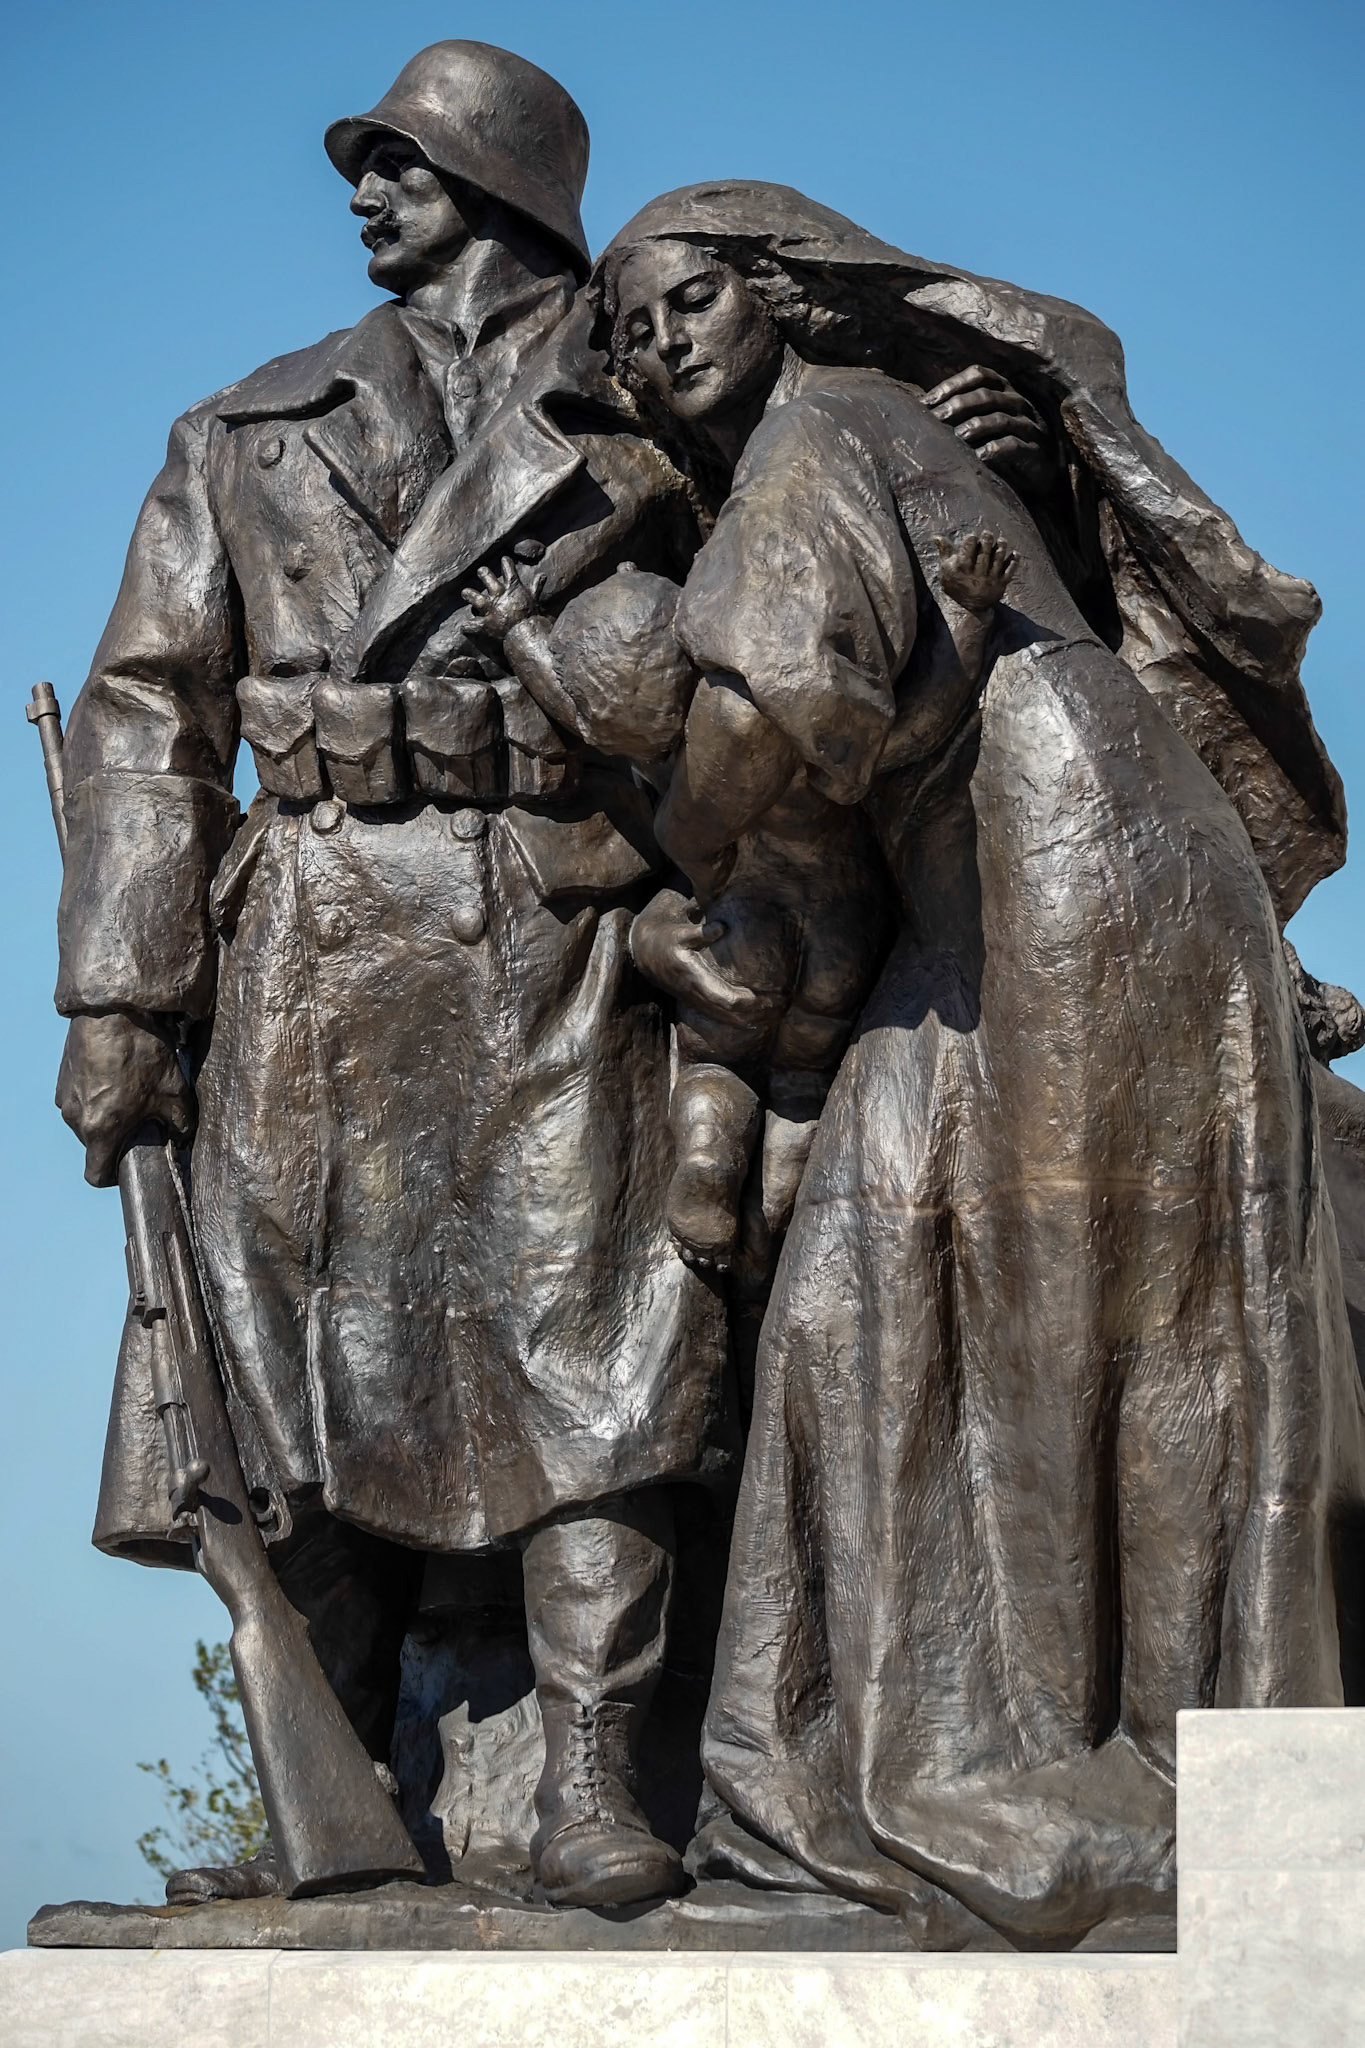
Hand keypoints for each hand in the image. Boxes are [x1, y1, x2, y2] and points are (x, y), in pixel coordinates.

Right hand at [56, 1012, 195, 1186]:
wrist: (114, 1009)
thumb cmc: (143, 1054)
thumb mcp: (175, 1094)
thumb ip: (181, 1125)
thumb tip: (182, 1137)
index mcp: (100, 1131)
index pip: (96, 1175)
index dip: (114, 1176)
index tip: (129, 1163)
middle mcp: (76, 1118)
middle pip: (94, 1145)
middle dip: (116, 1138)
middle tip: (141, 1118)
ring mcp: (65, 1096)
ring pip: (86, 1120)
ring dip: (105, 1114)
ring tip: (130, 1090)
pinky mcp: (63, 1076)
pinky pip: (80, 1096)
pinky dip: (96, 1093)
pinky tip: (117, 1073)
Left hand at [461, 555, 538, 642]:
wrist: (526, 634)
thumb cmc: (532, 616)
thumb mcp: (535, 599)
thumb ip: (536, 587)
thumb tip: (542, 575)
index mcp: (512, 588)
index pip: (509, 570)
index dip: (506, 564)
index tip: (504, 559)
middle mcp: (498, 595)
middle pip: (487, 579)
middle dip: (483, 573)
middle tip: (481, 571)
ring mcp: (490, 609)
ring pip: (475, 598)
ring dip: (469, 594)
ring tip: (465, 592)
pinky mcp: (485, 624)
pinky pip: (473, 625)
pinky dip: (467, 626)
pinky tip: (463, 626)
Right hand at [629, 888, 767, 1026]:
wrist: (644, 952)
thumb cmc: (666, 938)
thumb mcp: (680, 932)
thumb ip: (700, 933)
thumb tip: (721, 928)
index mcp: (693, 977)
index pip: (723, 997)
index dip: (743, 1001)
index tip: (761, 998)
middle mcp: (694, 992)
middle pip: (725, 1012)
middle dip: (747, 1013)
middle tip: (773, 1010)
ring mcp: (692, 998)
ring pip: (719, 1016)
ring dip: (741, 1019)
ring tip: (764, 1020)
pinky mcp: (692, 998)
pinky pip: (714, 1013)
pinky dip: (731, 1018)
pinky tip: (746, 1021)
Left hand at [923, 366, 1055, 495]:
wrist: (1041, 471)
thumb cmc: (1003, 443)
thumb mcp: (985, 421)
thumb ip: (962, 412)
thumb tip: (922, 408)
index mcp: (1004, 390)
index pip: (980, 375)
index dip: (953, 384)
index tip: (928, 401)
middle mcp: (1018, 402)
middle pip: (988, 395)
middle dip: (959, 404)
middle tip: (936, 418)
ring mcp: (1028, 425)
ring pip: (1001, 418)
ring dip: (976, 426)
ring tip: (957, 436)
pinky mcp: (1034, 450)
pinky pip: (1014, 445)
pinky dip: (994, 450)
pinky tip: (978, 457)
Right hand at [934, 531, 1017, 611]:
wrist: (967, 609)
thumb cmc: (956, 585)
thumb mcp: (947, 569)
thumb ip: (945, 552)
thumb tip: (936, 536)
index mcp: (962, 569)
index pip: (968, 549)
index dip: (971, 539)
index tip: (973, 536)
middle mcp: (976, 574)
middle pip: (984, 553)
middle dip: (987, 540)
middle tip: (988, 534)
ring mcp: (990, 580)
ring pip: (998, 560)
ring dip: (1002, 547)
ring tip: (1002, 540)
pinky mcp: (1001, 585)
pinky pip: (1010, 571)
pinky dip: (1014, 562)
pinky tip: (1015, 553)